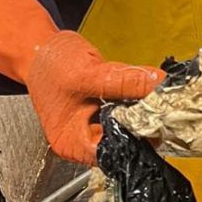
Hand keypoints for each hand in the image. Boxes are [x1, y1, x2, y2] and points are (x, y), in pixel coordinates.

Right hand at [0, 0, 163, 165]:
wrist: (40, 49)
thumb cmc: (50, 65)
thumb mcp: (87, 73)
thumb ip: (124, 82)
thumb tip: (159, 85)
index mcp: (73, 143)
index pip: (116, 152)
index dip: (139, 136)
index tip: (160, 117)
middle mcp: (86, 141)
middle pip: (127, 141)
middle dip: (145, 122)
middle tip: (161, 102)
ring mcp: (98, 128)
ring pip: (133, 126)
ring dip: (145, 110)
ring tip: (151, 92)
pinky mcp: (108, 114)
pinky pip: (132, 112)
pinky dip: (140, 101)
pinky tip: (143, 88)